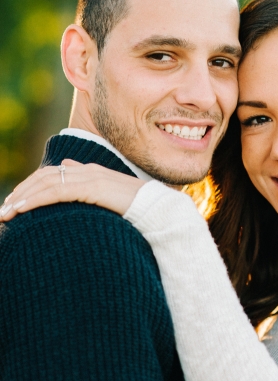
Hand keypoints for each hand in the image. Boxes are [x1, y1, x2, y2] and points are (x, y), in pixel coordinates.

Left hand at [0, 160, 143, 220]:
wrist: (159, 209)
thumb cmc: (138, 207)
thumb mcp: (111, 196)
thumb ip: (90, 184)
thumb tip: (68, 167)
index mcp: (91, 171)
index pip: (52, 173)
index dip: (31, 186)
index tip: (16, 203)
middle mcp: (88, 170)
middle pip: (44, 176)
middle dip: (21, 192)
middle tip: (4, 211)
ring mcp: (91, 177)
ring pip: (46, 183)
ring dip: (23, 198)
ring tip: (7, 213)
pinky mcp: (93, 187)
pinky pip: (57, 191)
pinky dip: (36, 200)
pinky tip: (22, 210)